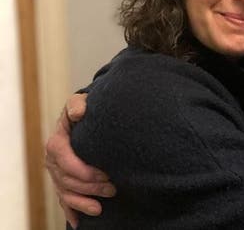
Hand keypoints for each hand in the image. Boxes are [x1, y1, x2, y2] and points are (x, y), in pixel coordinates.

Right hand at [45, 93, 114, 227]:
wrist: (83, 117)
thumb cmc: (83, 110)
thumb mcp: (78, 102)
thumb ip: (77, 104)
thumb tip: (79, 112)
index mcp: (56, 143)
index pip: (65, 161)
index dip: (84, 171)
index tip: (105, 174)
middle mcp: (53, 161)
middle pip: (67, 181)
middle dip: (90, 188)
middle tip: (113, 189)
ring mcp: (57, 173)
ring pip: (66, 193)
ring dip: (83, 202)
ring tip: (102, 206)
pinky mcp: (63, 182)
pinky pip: (64, 200)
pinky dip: (72, 211)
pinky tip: (79, 222)